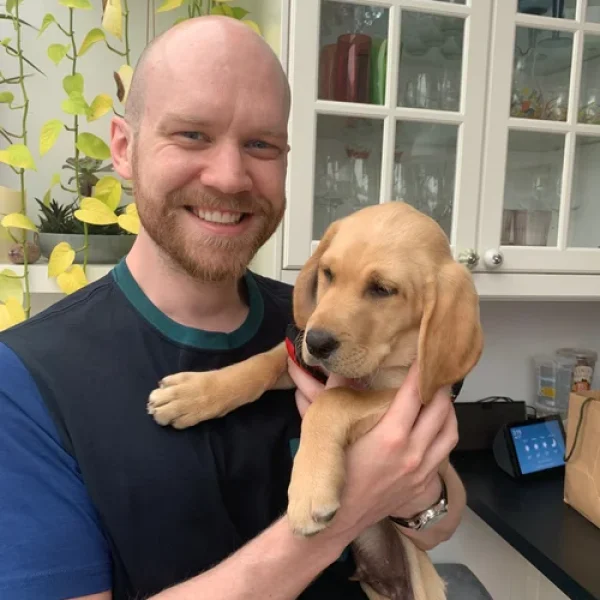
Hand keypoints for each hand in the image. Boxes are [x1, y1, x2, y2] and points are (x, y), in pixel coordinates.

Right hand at [287, 359, 457, 537]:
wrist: (337, 520)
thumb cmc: (330, 473)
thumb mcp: (328, 428)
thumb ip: (334, 393)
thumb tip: (336, 364)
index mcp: (391, 436)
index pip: (415, 393)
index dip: (422, 369)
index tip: (424, 352)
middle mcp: (413, 453)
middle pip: (441, 409)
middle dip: (440, 385)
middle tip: (435, 369)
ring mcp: (422, 472)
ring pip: (450, 432)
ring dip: (448, 410)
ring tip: (439, 395)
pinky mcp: (424, 485)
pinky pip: (444, 453)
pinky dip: (444, 434)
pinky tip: (434, 426)